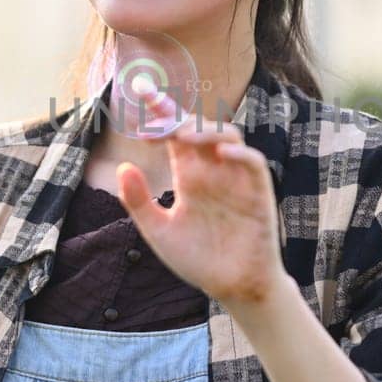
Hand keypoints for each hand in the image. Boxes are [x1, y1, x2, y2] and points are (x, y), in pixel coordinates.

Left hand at [114, 76, 288, 309]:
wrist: (232, 289)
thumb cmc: (199, 261)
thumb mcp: (159, 232)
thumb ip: (139, 202)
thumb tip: (123, 166)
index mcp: (189, 176)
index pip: (174, 136)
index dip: (161, 113)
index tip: (140, 93)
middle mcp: (212, 171)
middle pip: (199, 129)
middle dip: (180, 118)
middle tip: (157, 119)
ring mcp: (236, 180)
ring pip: (228, 137)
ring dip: (206, 131)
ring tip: (183, 135)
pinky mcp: (258, 194)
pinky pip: (254, 164)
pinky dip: (240, 154)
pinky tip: (221, 153)